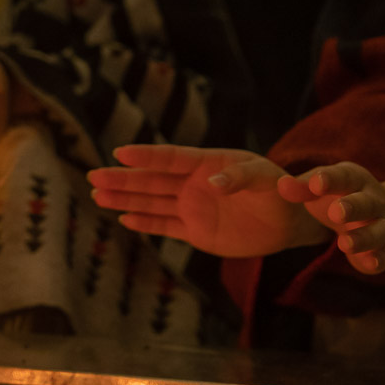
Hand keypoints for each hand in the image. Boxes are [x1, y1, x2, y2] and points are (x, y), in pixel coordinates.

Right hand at [88, 144, 328, 256]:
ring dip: (124, 200)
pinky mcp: (195, 231)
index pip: (171, 159)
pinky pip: (164, 226)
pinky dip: (144, 222)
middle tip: (93, 176)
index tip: (119, 153)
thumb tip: (213, 183)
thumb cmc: (283, 193)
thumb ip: (241, 178)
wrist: (291, 222)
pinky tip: (123, 218)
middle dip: (122, 180)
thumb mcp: (268, 181)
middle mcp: (194, 185)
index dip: (145, 157)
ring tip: (97, 196)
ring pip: (151, 203)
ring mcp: (192, 208)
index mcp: (209, 165)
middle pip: (152, 181)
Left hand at [278, 162, 384, 273]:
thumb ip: (301, 188)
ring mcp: (381, 225)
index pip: (344, 177)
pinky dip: (379, 259)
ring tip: (344, 244)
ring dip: (364, 238)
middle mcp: (372, 202)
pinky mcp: (383, 248)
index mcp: (354, 182)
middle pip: (366, 203)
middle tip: (336, 213)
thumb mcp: (322, 188)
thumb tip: (282, 185)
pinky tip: (370, 263)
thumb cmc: (340, 197)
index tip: (315, 184)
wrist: (383, 213)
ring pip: (379, 230)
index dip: (331, 179)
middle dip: (353, 207)